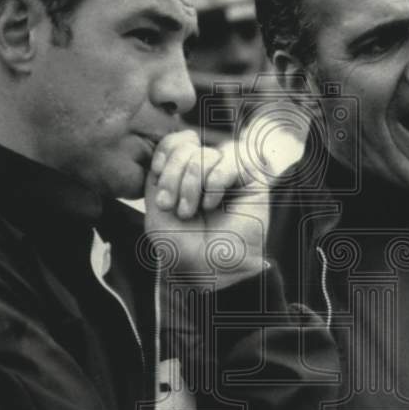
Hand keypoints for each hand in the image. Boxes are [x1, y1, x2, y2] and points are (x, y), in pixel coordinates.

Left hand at [145, 131, 266, 284]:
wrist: (212, 270)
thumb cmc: (184, 246)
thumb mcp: (157, 209)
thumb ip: (161, 174)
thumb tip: (179, 139)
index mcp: (185, 173)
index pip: (175, 140)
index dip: (165, 153)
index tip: (158, 178)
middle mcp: (207, 169)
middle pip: (188, 145)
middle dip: (174, 176)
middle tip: (173, 207)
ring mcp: (229, 172)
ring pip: (206, 153)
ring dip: (192, 183)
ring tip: (191, 211)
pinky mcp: (251, 178)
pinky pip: (230, 160)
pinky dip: (215, 182)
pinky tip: (212, 205)